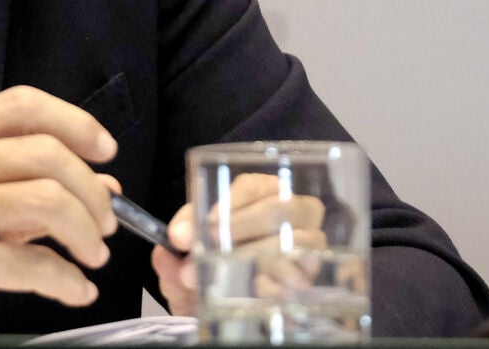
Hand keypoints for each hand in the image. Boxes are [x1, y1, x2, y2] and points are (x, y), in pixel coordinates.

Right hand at [0, 85, 119, 307]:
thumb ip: (34, 182)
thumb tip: (106, 185)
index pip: (20, 107)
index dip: (74, 123)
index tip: (105, 150)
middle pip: (44, 153)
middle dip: (91, 190)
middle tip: (106, 221)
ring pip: (46, 200)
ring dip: (86, 231)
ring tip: (94, 254)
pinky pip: (30, 263)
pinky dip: (66, 279)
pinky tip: (77, 290)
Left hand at [151, 173, 327, 315]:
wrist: (230, 303)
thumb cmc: (214, 263)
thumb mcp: (188, 255)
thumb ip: (174, 250)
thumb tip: (171, 247)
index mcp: (263, 192)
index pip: (252, 185)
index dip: (229, 202)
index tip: (202, 226)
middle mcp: (295, 211)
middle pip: (278, 209)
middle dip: (240, 227)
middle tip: (207, 250)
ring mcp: (311, 244)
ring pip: (295, 242)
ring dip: (255, 256)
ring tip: (223, 272)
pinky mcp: (317, 277)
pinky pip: (304, 276)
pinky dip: (277, 282)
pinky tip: (254, 287)